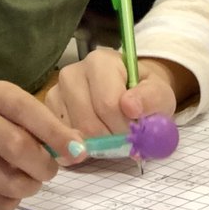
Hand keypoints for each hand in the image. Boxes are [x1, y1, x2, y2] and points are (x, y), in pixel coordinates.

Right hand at [0, 80, 86, 209]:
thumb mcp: (20, 117)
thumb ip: (50, 128)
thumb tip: (79, 148)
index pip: (28, 110)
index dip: (57, 133)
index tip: (79, 152)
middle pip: (18, 147)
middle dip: (44, 166)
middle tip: (49, 171)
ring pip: (9, 182)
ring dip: (29, 187)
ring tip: (27, 180)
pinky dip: (11, 203)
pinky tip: (5, 190)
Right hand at [48, 48, 194, 136]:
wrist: (131, 97)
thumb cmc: (144, 95)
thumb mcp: (159, 94)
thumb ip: (151, 98)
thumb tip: (130, 107)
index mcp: (101, 62)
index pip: (107, 104)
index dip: (124, 127)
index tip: (135, 131)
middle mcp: (72, 73)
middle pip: (88, 121)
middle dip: (110, 138)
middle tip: (124, 138)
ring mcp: (56, 92)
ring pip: (74, 133)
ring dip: (96, 145)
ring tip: (110, 134)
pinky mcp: (49, 112)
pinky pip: (62, 140)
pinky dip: (80, 147)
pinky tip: (94, 139)